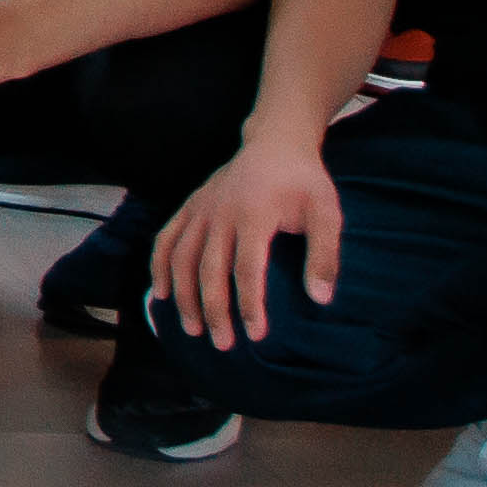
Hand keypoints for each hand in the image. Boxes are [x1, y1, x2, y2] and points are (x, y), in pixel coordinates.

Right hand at [153, 130, 341, 350]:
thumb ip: (324, 256)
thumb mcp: (327, 213)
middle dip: (213, 309)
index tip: (256, 335)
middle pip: (209, 269)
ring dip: (184, 296)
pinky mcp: (190, 206)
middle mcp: (220, 213)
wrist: (275, 142)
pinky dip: (160, 267)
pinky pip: (166, 239)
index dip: (250, 304)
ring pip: (182, 258)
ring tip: (192, 328)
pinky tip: (162, 294)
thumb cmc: (304, 181)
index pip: (247, 269)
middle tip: (222, 343)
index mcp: (254, 214)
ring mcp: (200, 209)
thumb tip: (321, 299)